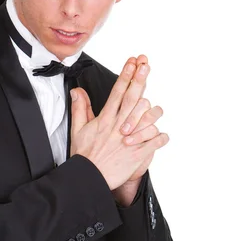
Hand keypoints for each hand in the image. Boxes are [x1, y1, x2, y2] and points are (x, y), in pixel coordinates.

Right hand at [69, 56, 168, 190]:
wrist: (89, 177)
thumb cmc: (84, 155)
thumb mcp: (78, 130)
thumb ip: (80, 108)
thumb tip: (77, 91)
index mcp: (105, 119)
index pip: (117, 92)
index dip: (126, 76)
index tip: (133, 63)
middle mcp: (118, 126)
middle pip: (132, 98)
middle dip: (139, 79)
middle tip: (146, 65)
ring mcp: (129, 139)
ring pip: (147, 119)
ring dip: (154, 112)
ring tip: (157, 108)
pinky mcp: (137, 153)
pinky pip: (154, 142)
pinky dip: (160, 138)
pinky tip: (162, 135)